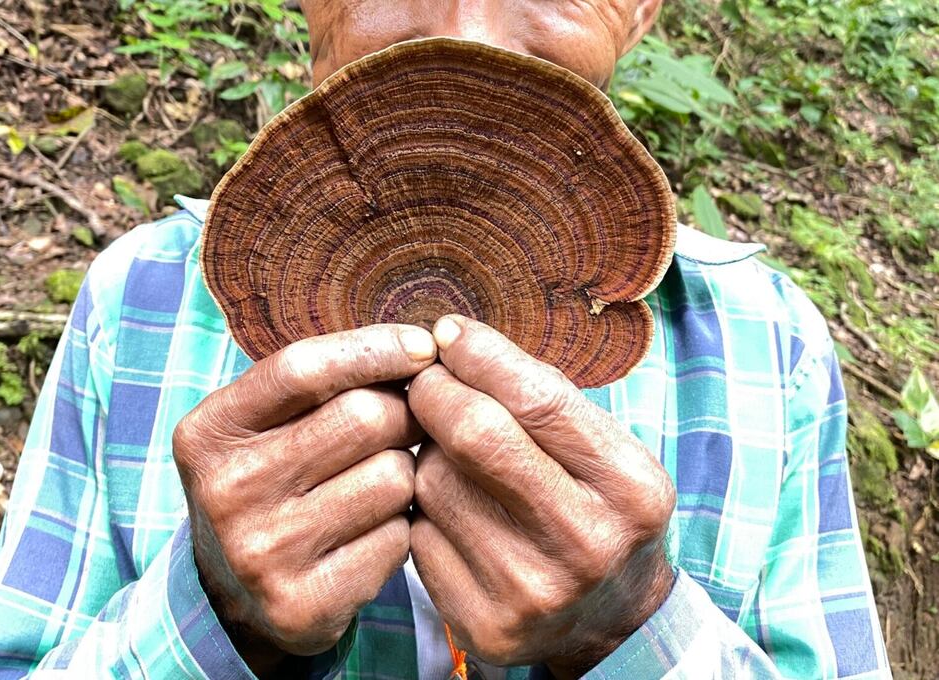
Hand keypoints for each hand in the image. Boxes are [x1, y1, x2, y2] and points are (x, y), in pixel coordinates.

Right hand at [172, 325, 436, 675]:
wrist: (232, 597)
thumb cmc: (272, 483)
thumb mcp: (265, 424)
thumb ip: (324, 381)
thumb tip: (424, 348)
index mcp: (211, 431)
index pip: (304, 368)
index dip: (375, 348)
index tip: (424, 346)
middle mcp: (228, 490)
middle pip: (365, 417)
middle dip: (405, 414)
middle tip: (407, 424)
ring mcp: (262, 552)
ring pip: (394, 477)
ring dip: (406, 474)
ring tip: (379, 483)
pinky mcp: (303, 603)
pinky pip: (400, 538)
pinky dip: (403, 528)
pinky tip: (375, 532)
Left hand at [407, 316, 675, 677]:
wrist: (609, 618)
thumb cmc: (598, 509)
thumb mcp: (604, 449)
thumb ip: (541, 396)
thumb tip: (453, 339)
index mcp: (630, 488)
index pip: (538, 399)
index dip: (481, 355)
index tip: (448, 333)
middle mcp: (587, 544)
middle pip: (476, 436)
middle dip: (436, 391)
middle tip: (427, 380)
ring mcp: (532, 592)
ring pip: (433, 481)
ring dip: (428, 452)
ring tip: (454, 458)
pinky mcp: (484, 624)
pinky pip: (416, 533)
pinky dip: (422, 508)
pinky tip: (449, 509)